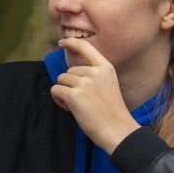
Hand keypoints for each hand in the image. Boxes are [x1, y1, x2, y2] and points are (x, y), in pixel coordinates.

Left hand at [50, 38, 140, 153]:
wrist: (117, 130)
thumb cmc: (111, 112)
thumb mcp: (108, 85)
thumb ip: (93, 76)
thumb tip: (69, 73)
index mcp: (106, 68)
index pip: (85, 47)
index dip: (71, 43)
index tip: (62, 43)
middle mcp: (95, 72)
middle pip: (70, 70)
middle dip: (70, 84)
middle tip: (82, 99)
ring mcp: (85, 83)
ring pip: (62, 79)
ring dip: (64, 91)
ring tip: (76, 104)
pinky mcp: (74, 96)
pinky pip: (56, 90)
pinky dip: (58, 98)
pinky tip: (68, 107)